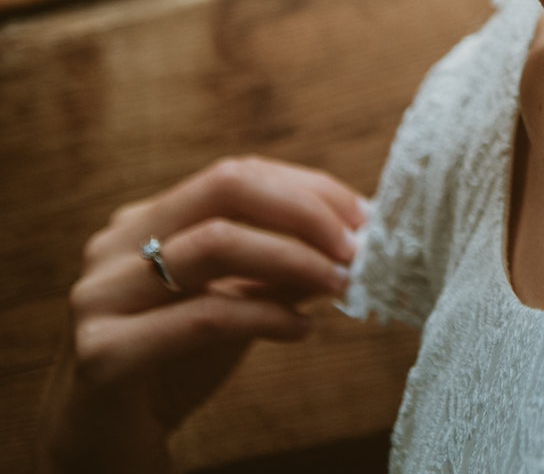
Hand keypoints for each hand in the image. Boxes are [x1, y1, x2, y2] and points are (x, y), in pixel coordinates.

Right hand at [36, 156, 365, 472]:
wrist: (104, 446)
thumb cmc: (173, 364)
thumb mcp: (236, 302)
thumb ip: (282, 268)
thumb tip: (354, 239)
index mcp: (145, 221)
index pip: (237, 175)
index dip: (308, 188)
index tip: (364, 216)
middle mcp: (115, 246)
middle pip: (225, 188)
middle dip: (305, 211)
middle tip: (357, 245)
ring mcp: (101, 295)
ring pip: (215, 244)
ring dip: (295, 259)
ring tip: (342, 284)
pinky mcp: (101, 352)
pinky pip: (202, 317)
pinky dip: (264, 316)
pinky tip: (301, 330)